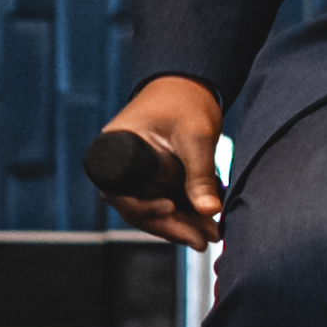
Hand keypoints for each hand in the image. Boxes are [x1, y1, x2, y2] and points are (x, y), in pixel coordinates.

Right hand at [97, 75, 228, 246]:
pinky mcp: (155, 182)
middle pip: (136, 208)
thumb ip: (200, 173)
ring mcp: (138, 177)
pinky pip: (166, 206)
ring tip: (210, 236)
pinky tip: (208, 227)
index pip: (119, 191)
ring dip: (181, 226)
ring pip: (153, 212)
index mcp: (117, 147)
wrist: (190, 86)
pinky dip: (186, 218)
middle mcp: (122, 167)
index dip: (141, 207)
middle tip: (200, 240)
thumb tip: (208, 211)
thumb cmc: (186, 101)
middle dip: (170, 226)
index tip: (169, 208)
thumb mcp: (196, 136)